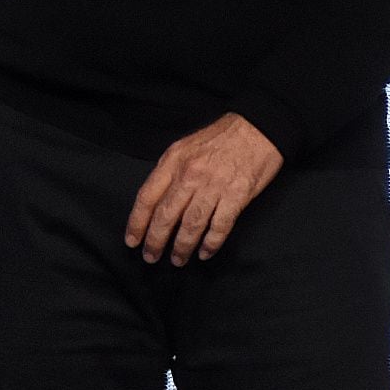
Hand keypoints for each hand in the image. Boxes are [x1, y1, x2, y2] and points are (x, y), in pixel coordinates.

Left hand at [125, 113, 282, 266]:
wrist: (258, 129)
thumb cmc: (219, 138)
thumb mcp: (184, 146)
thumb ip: (169, 171)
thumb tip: (155, 200)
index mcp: (173, 161)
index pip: (147, 196)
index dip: (137, 222)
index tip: (132, 240)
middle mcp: (190, 175)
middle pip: (166, 214)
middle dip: (155, 240)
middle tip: (151, 257)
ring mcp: (214, 186)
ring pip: (191, 224)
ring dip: (182, 246)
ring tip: (177, 260)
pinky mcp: (237, 196)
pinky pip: (220, 226)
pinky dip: (211, 243)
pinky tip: (204, 253)